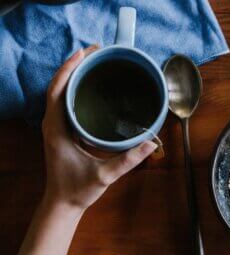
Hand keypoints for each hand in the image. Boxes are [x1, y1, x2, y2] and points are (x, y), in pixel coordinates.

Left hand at [41, 47, 156, 210]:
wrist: (63, 203)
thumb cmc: (78, 190)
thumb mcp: (104, 175)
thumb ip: (128, 160)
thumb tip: (151, 143)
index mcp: (57, 129)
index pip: (57, 91)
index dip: (68, 69)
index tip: (84, 53)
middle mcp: (53, 123)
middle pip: (58, 85)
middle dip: (74, 64)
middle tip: (96, 50)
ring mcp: (56, 126)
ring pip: (60, 91)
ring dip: (74, 73)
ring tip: (95, 60)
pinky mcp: (62, 129)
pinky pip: (65, 100)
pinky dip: (75, 86)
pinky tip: (91, 83)